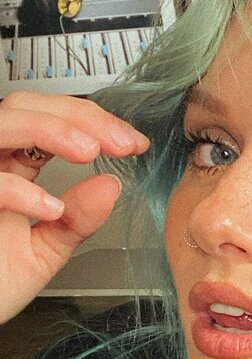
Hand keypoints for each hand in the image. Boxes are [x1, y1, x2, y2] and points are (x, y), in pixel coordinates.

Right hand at [0, 90, 149, 323]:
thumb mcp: (43, 252)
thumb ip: (77, 221)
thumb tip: (110, 186)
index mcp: (9, 169)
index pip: (51, 122)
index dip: (94, 124)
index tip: (133, 143)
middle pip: (27, 106)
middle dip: (82, 118)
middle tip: (123, 143)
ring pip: (4, 120)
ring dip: (53, 129)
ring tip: (90, 151)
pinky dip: (21, 190)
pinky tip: (51, 208)